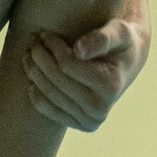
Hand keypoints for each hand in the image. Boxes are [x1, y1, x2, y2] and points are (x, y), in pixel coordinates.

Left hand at [23, 16, 147, 131]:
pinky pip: (47, 109)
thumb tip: (78, 50)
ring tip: (29, 53)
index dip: (53, 46)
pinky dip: (35, 91)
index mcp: (111, 85)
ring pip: (48, 93)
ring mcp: (89, 121)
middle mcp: (101, 108)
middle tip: (33, 40)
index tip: (46, 33)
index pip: (67, 64)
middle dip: (39, 56)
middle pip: (55, 79)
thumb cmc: (121, 42)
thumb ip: (101, 38)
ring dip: (33, 71)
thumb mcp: (119, 32)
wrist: (127, 65)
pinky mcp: (80, 125)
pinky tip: (33, 75)